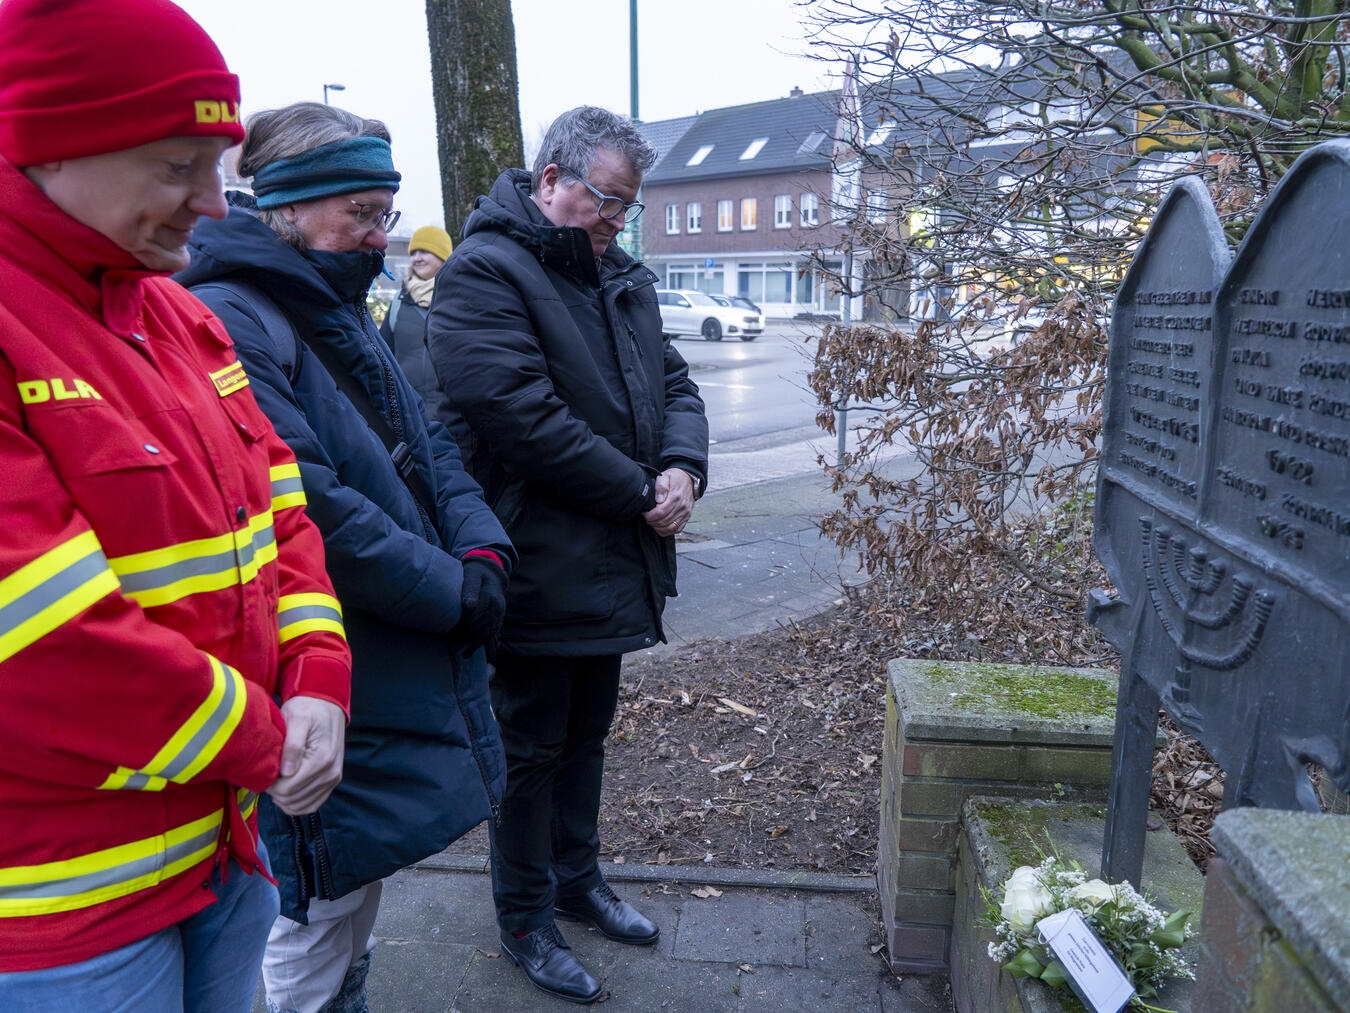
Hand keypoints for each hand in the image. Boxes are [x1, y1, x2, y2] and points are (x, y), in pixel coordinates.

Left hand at [266, 697, 345, 814]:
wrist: (327, 705)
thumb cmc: (308, 709)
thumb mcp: (296, 718)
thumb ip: (292, 745)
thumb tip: (286, 773)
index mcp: (322, 758)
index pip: (288, 788)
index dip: (270, 786)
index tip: (262, 773)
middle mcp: (331, 772)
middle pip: (293, 799)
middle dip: (275, 792)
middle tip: (267, 776)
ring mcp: (333, 779)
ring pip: (302, 805)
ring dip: (284, 799)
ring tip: (276, 782)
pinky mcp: (332, 781)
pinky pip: (312, 804)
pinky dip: (297, 803)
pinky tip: (287, 791)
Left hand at [459, 556, 507, 657]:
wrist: (491, 574)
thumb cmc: (476, 574)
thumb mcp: (472, 574)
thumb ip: (470, 587)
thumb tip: (468, 606)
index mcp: (490, 595)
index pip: (475, 614)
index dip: (463, 621)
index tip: (451, 626)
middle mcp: (497, 607)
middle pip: (480, 626)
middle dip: (465, 632)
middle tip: (451, 636)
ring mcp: (498, 616)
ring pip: (485, 634)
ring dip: (471, 641)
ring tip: (459, 647)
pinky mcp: (497, 622)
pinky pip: (490, 636)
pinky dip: (478, 645)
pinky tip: (466, 653)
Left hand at [642, 468, 694, 536]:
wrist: (689, 479)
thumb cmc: (676, 478)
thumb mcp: (666, 476)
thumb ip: (661, 486)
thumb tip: (658, 499)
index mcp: (676, 497)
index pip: (660, 513)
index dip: (650, 516)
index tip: (645, 513)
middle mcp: (682, 507)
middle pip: (664, 522)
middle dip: (652, 521)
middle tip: (647, 517)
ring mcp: (685, 514)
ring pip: (670, 528)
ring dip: (658, 527)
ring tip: (653, 521)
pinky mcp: (687, 518)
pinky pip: (677, 530)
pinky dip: (667, 531)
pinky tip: (661, 526)